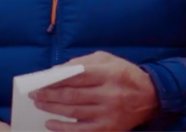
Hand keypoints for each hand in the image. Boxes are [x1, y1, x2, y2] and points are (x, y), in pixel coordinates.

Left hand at [30, 51, 158, 131]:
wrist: (151, 97)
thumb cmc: (125, 75)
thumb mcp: (108, 59)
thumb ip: (83, 62)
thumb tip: (58, 70)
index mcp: (109, 74)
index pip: (77, 76)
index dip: (56, 78)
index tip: (40, 80)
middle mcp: (109, 94)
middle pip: (72, 95)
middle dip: (49, 94)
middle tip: (34, 93)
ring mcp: (108, 113)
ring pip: (74, 112)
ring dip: (52, 108)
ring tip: (38, 104)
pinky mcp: (108, 128)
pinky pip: (81, 130)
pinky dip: (63, 128)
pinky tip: (50, 124)